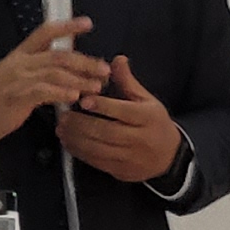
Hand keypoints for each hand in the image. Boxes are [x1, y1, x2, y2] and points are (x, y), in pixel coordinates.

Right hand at [0, 17, 106, 141]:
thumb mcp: (14, 77)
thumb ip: (38, 69)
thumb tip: (68, 67)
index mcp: (20, 55)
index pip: (45, 32)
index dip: (67, 26)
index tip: (87, 23)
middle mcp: (20, 63)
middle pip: (58, 55)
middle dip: (85, 61)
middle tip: (104, 69)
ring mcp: (17, 78)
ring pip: (55, 71)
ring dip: (80, 78)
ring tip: (96, 86)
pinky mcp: (16, 96)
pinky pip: (43, 90)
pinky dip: (61, 91)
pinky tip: (74, 96)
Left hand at [64, 54, 185, 185]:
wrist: (167, 158)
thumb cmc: (154, 123)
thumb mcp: (147, 100)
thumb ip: (128, 82)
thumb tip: (117, 59)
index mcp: (148, 117)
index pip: (123, 111)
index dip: (103, 106)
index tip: (84, 100)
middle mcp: (139, 138)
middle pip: (107, 132)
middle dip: (82, 124)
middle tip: (64, 116)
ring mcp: (129, 157)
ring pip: (98, 149)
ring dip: (76, 139)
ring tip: (62, 128)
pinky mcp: (119, 170)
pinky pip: (95, 161)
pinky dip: (79, 151)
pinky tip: (69, 142)